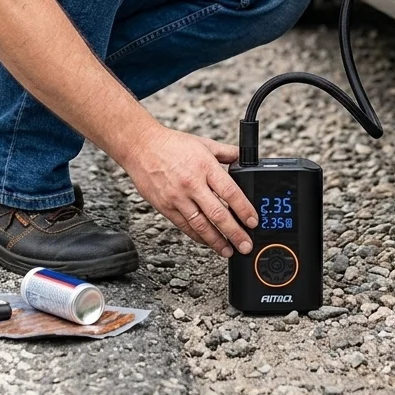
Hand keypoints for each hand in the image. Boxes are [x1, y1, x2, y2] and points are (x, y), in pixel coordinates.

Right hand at [121, 124, 258, 257]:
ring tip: (228, 251)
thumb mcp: (204, 143)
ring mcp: (178, 197)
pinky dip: (197, 237)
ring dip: (217, 241)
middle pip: (218, 214)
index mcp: (205, 166)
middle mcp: (192, 184)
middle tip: (245, 245)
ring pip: (201, 225)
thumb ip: (225, 152)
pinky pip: (184, 226)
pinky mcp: (165, 207)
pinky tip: (207, 243)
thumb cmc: (171, 144)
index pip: (230, 192)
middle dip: (234, 233)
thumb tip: (242, 158)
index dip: (244, 209)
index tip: (253, 221)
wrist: (141, 147)